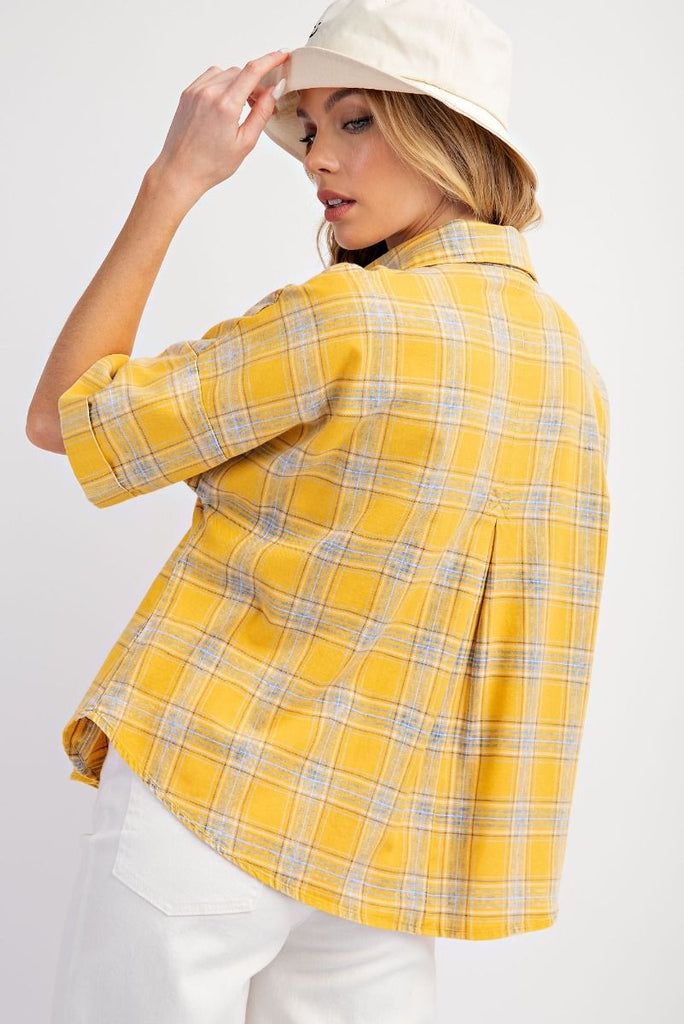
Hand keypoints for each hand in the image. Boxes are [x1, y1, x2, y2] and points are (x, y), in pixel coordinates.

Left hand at [149, 50, 288, 204]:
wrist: (180, 171)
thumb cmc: (211, 164)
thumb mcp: (245, 143)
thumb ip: (262, 113)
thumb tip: (274, 91)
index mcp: (225, 105)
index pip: (253, 71)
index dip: (271, 60)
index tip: (283, 55)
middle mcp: (209, 93)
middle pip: (241, 72)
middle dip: (255, 83)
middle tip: (262, 103)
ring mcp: (196, 91)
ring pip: (226, 73)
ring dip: (239, 83)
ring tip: (242, 106)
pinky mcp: (188, 93)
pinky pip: (211, 77)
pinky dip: (223, 83)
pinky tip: (226, 103)